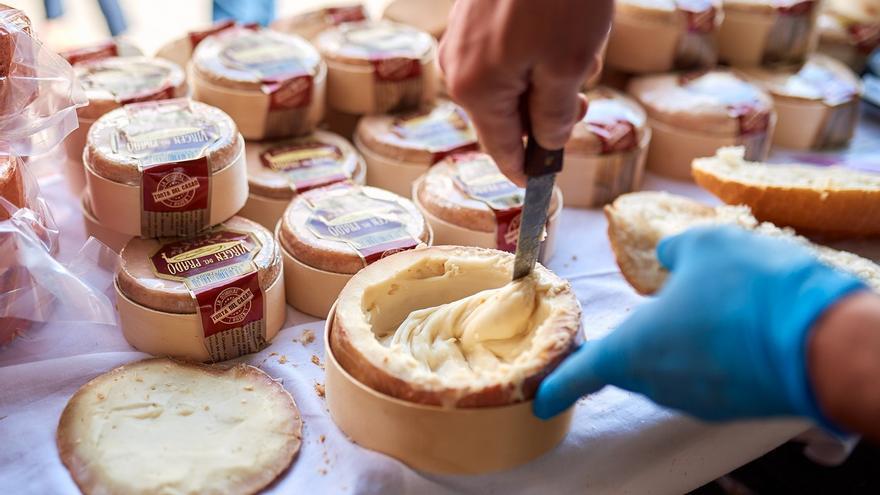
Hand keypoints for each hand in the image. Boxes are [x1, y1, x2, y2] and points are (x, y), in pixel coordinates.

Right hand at [439, 0, 610, 183]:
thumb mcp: (568, 65)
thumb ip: (556, 115)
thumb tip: (548, 142)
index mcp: (475, 90)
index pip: (500, 149)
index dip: (525, 169)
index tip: (541, 183)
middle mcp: (457, 68)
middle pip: (504, 115)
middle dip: (545, 112)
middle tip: (583, 99)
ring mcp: (461, 39)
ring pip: (507, 82)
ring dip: (544, 78)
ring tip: (579, 48)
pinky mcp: (472, 16)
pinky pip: (502, 53)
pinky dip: (533, 52)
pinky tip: (560, 29)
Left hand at [533, 226, 866, 425]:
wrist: (824, 340)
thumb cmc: (750, 287)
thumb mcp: (705, 244)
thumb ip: (675, 249)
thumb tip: (668, 253)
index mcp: (634, 349)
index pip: (581, 374)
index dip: (558, 385)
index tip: (539, 398)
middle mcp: (660, 383)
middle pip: (631, 366)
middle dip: (635, 344)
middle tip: (654, 316)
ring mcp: (698, 400)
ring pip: (672, 371)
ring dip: (678, 345)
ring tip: (706, 311)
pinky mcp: (734, 405)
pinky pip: (707, 378)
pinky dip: (710, 355)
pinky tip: (734, 328)